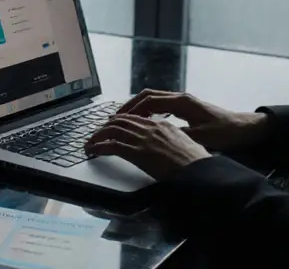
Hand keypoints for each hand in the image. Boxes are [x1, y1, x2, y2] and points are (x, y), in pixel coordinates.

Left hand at [84, 114, 211, 180]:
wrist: (198, 171)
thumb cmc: (196, 163)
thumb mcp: (187, 145)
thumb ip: (174, 141)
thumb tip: (170, 148)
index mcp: (163, 125)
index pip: (136, 117)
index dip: (121, 120)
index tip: (113, 125)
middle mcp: (150, 127)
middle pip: (121, 121)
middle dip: (106, 126)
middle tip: (97, 133)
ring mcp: (143, 139)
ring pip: (113, 130)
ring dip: (98, 135)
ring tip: (90, 142)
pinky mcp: (136, 153)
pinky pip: (111, 146)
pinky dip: (98, 147)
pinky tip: (92, 151)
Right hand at [113, 89, 271, 152]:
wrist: (244, 128)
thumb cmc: (225, 133)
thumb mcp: (202, 137)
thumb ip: (179, 135)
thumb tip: (157, 137)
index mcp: (182, 102)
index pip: (149, 101)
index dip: (131, 110)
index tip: (118, 119)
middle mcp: (181, 98)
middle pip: (147, 96)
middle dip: (129, 106)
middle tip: (113, 119)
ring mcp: (183, 101)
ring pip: (153, 99)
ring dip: (137, 108)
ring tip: (123, 120)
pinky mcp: (186, 107)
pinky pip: (161, 104)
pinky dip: (148, 110)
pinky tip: (143, 122)